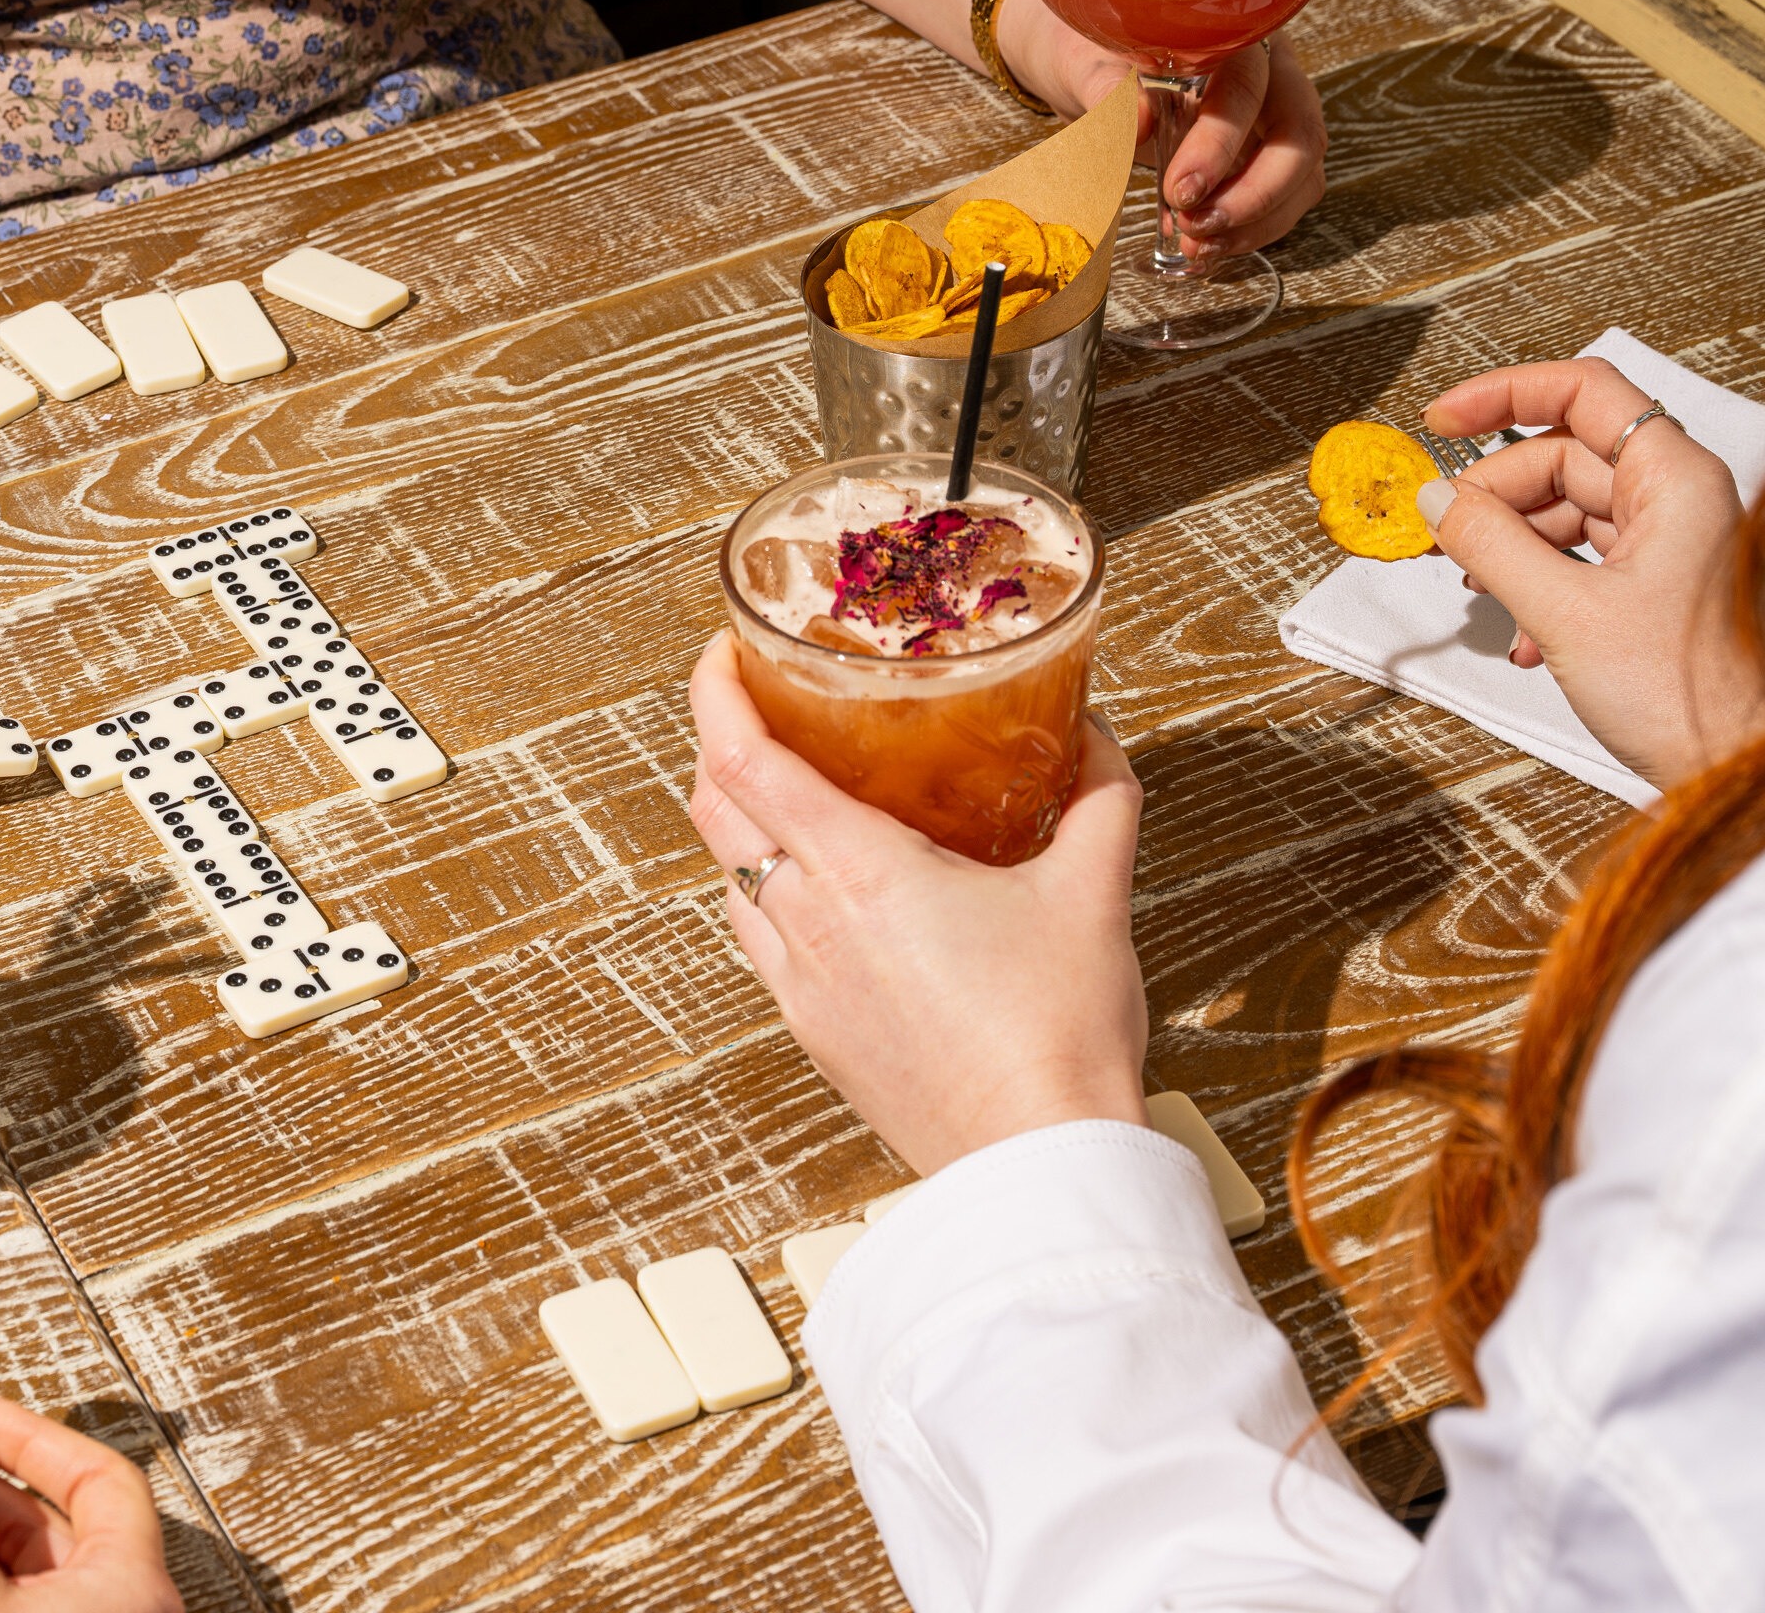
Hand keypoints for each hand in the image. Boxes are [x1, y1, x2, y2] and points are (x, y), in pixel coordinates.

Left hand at [684, 631, 1148, 1175]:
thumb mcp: (1094, 891)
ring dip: (735, 818)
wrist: (1037, 1162)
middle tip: (750, 703)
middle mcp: (807, 921)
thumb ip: (1097, 798)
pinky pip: (756, 937)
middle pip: (713, 807)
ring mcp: (798, 982)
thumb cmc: (1058, 1035)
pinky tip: (808, 886)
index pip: (743, 758)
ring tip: (777, 786)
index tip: (723, 650)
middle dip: (716, 740)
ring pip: (726, 876)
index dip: (716, 693)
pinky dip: (761, 889)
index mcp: (857, 871)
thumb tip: (1097, 737)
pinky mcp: (809, 1031)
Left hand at [999, 0, 1328, 260]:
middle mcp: (1269, 72)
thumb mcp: (1085, 64)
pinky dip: (1252, 230)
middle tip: (1196, 228)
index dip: (1220, 144)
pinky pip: (1284, 198)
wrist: (1091, 66)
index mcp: (1230, 36)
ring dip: (1258, 221)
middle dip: (1254, 193)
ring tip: (1198, 247)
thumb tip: (1140, 121)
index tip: (1178, 191)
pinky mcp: (1268, 154)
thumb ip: (1107, 88)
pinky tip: (1207, 248)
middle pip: (1299, 135)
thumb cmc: (1094, 55)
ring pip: (1302, 172)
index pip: (1247, 86)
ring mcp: (1276, 115)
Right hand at [1419, 357, 1761, 787]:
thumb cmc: (1692, 697)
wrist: (1738, 767)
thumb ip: (1491, 546)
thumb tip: (1438, 500)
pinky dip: (1537, 584)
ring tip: (1479, 590)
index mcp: (1676, 482)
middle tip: (1442, 533)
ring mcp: (1668, 544)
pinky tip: (1522, 633)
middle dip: (1493, 495)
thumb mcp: (1567, 614)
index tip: (1444, 421)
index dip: (1505, 396)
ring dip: (1510, 548)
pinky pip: (1581, 558)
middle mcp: (1677, 501)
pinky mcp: (1654, 586)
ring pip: (1566, 511)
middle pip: (1563, 458)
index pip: (1584, 393)